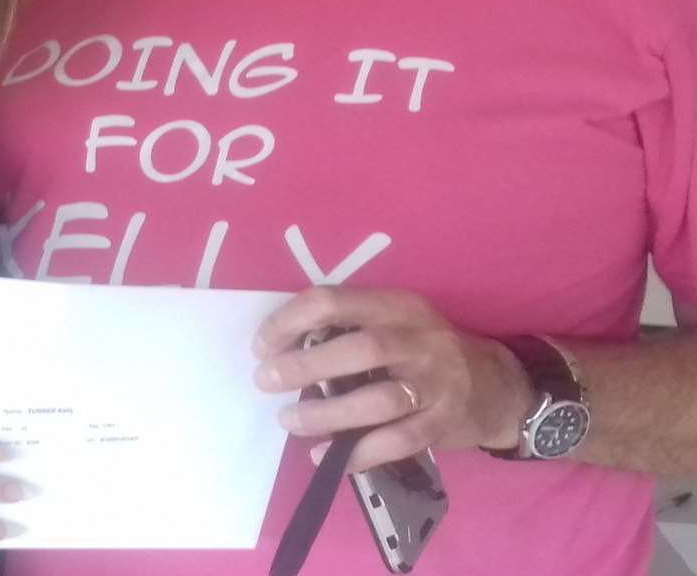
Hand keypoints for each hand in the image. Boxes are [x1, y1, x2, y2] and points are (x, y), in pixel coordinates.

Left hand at [253, 287, 534, 472]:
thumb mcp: (395, 322)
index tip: (262, 346)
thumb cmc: (425, 351)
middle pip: (357, 349)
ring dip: (325, 413)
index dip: (289, 322)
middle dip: (304, 366)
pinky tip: (324, 457)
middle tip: (266, 381)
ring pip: (376, 400)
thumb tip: (283, 349)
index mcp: (396, 306)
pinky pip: (397, 442)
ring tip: (289, 421)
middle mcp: (419, 339)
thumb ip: (349, 329)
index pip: (332, 301)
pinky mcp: (444, 424)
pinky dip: (357, 454)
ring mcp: (435, 383)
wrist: (498, 385)